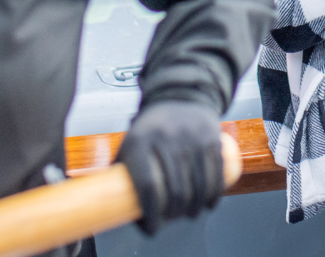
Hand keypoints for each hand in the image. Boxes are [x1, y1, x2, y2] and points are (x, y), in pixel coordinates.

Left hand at [117, 100, 226, 235]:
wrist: (180, 96)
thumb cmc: (150, 129)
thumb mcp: (131, 142)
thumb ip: (121, 172)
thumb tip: (108, 208)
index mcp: (140, 141)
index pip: (147, 185)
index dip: (151, 213)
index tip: (152, 229)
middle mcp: (166, 137)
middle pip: (175, 189)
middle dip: (175, 214)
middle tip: (172, 219)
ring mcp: (191, 136)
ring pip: (197, 185)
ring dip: (194, 208)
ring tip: (189, 214)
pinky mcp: (211, 137)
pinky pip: (216, 173)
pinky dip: (213, 195)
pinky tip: (208, 205)